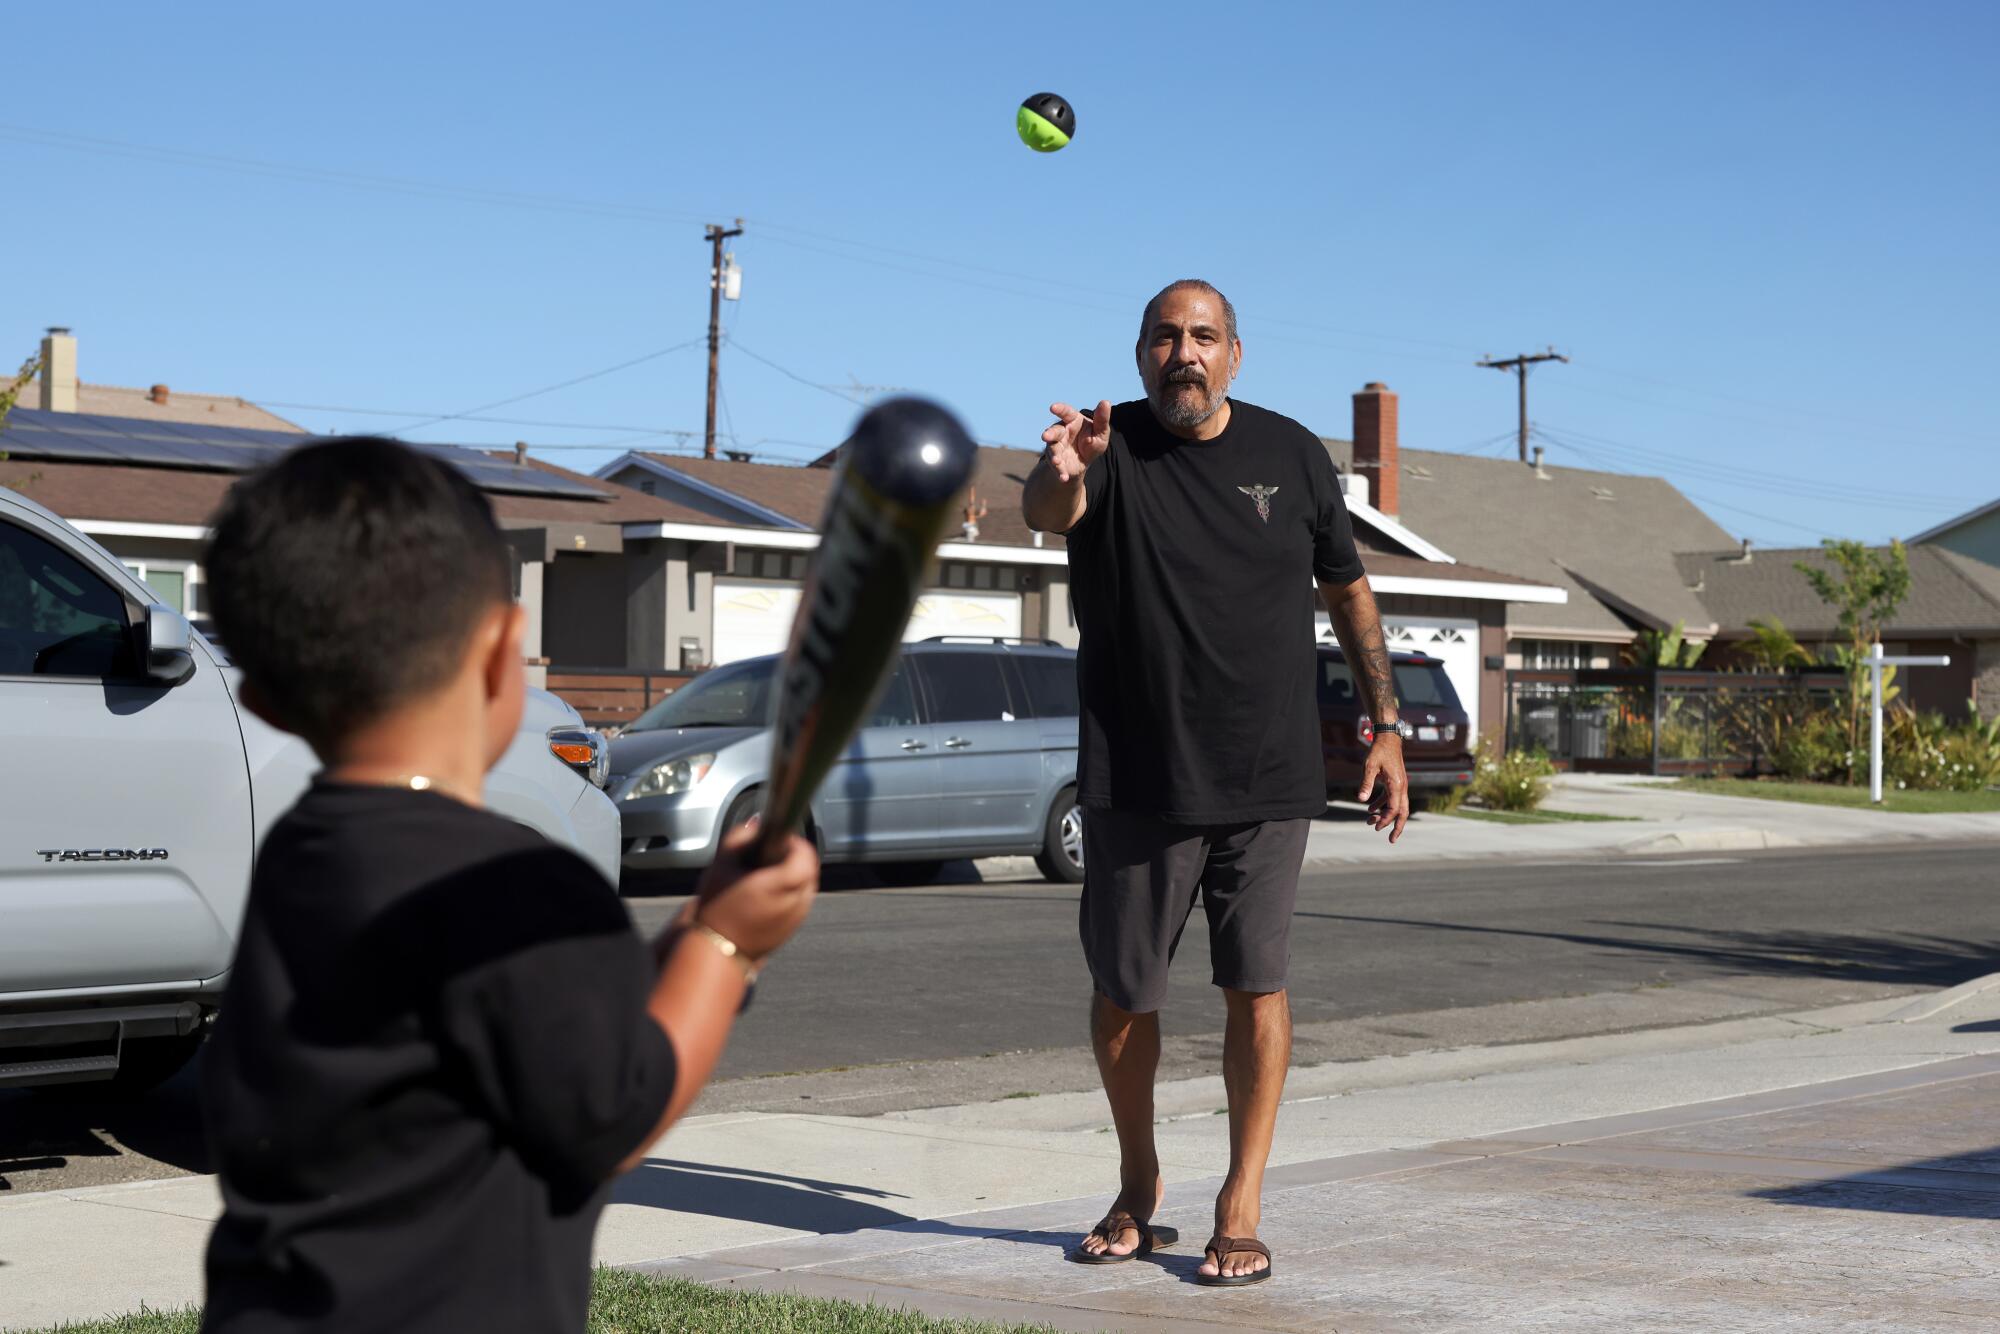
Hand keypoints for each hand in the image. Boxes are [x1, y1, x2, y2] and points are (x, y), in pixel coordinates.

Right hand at [686, 819, 818, 961]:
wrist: (717, 953)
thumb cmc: (718, 910)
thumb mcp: (721, 865)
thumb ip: (740, 837)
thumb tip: (756, 826)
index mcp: (784, 882)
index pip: (806, 852)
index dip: (792, 841)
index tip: (775, 839)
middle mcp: (798, 900)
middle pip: (808, 868)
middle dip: (792, 857)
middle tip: (768, 855)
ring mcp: (798, 917)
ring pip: (806, 886)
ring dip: (792, 875)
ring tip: (765, 876)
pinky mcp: (793, 929)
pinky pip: (800, 902)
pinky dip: (789, 893)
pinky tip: (765, 895)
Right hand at [1040, 400, 1111, 481]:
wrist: (1084, 463)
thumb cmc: (1092, 442)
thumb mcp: (1101, 432)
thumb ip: (1102, 419)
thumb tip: (1105, 402)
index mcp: (1072, 421)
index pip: (1066, 413)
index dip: (1060, 409)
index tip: (1053, 407)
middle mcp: (1061, 432)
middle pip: (1054, 431)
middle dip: (1050, 434)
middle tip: (1045, 436)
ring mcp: (1056, 447)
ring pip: (1052, 449)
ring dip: (1054, 456)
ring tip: (1057, 461)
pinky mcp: (1056, 461)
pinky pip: (1057, 467)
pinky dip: (1059, 472)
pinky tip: (1064, 478)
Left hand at [1357, 737, 1410, 842]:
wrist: (1388, 738)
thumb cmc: (1379, 751)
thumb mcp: (1369, 767)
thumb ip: (1366, 784)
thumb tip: (1360, 800)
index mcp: (1397, 785)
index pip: (1394, 808)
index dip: (1386, 819)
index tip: (1375, 826)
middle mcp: (1401, 787)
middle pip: (1403, 812)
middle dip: (1397, 827)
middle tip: (1391, 840)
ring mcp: (1399, 784)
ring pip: (1396, 806)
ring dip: (1385, 816)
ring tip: (1371, 823)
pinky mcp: (1394, 782)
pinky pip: (1390, 798)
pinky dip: (1382, 805)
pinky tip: (1369, 809)